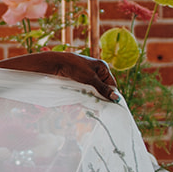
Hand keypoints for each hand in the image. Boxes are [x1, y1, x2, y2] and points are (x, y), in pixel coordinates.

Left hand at [0, 50, 119, 101]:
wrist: (56, 63)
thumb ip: (103, 89)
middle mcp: (96, 71)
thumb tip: (116, 98)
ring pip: (94, 91)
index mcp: (102, 67)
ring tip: (92, 107)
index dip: (111, 95)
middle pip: (103, 88)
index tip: (111, 106)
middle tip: (100, 108)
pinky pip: (86, 91)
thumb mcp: (91, 79)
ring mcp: (87, 76)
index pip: (112, 84)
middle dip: (101, 97)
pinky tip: (85, 103)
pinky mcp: (79, 81)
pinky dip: (86, 96)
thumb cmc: (75, 67)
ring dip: (93, 98)